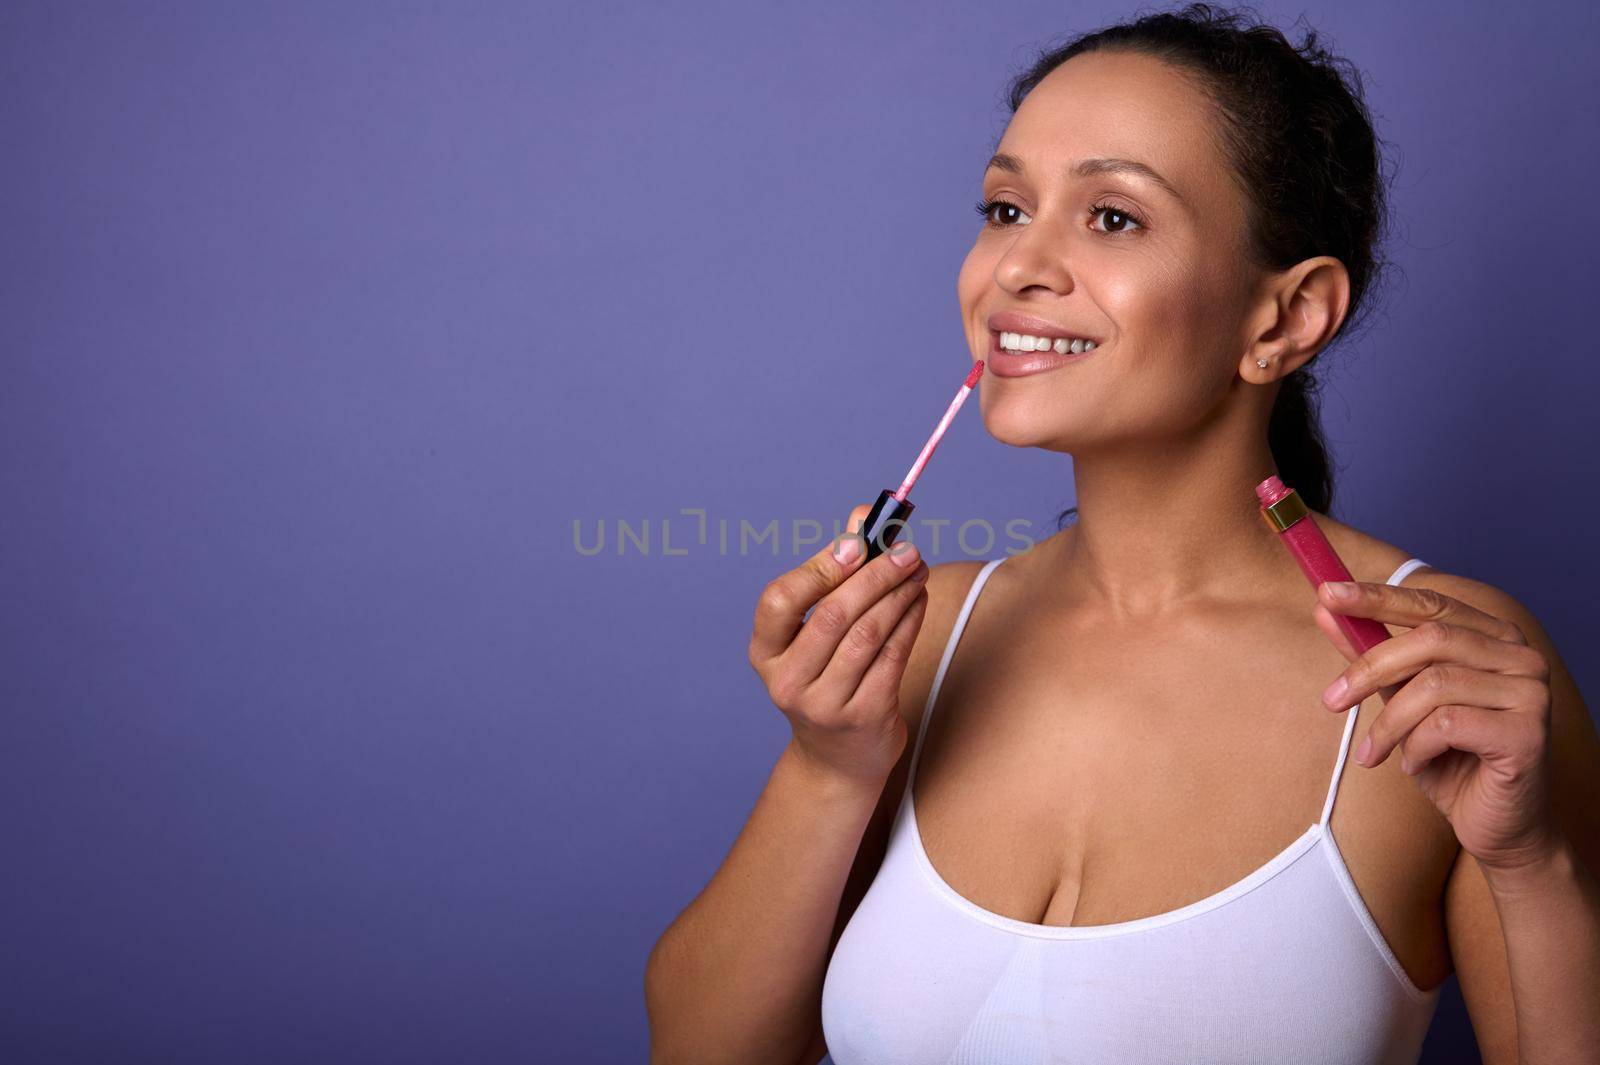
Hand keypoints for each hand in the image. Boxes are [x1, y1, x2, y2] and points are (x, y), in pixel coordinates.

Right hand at [748, 504, 929, 784]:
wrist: (836, 759)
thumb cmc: (825, 677)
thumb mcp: (813, 633)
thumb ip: (833, 572)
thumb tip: (862, 515)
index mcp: (765, 654)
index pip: (778, 602)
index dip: (817, 568)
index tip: (856, 543)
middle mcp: (787, 681)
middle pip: (834, 615)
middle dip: (876, 575)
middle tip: (906, 550)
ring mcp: (825, 704)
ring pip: (869, 634)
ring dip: (899, 594)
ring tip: (917, 570)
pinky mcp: (865, 716)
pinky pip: (893, 656)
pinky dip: (910, 621)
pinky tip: (918, 600)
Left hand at [1314, 580, 1557, 871]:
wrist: (1497, 826)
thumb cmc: (1450, 759)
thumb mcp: (1400, 701)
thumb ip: (1370, 654)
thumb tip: (1326, 610)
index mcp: (1493, 637)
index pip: (1430, 604)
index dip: (1376, 597)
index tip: (1326, 594)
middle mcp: (1520, 656)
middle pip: (1430, 639)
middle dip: (1369, 668)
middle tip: (1331, 700)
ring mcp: (1531, 692)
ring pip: (1433, 685)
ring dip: (1389, 723)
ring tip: (1375, 752)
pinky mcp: (1528, 733)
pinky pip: (1448, 724)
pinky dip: (1415, 747)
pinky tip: (1413, 766)